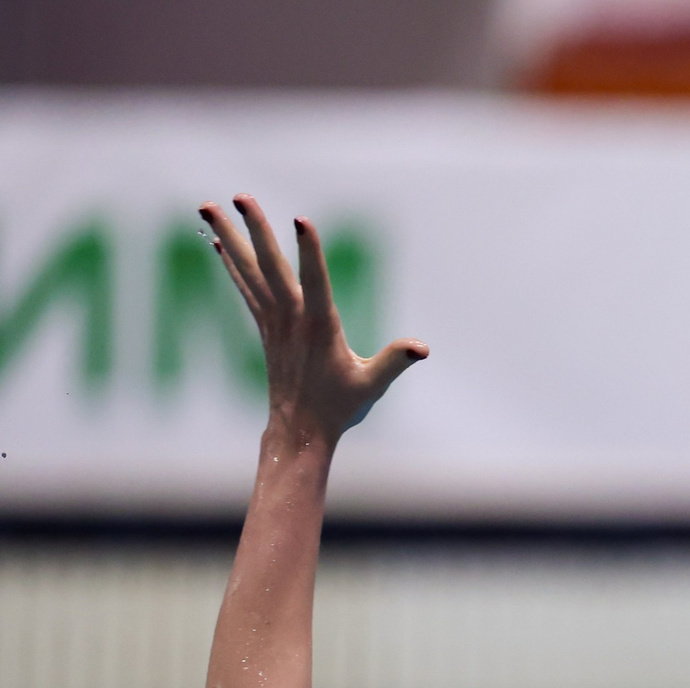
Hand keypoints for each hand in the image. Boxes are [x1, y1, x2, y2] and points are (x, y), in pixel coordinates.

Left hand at [200, 195, 425, 443]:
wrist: (300, 429)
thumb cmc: (339, 406)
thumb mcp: (372, 384)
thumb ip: (395, 361)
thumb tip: (422, 348)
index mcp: (320, 326)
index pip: (314, 281)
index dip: (309, 250)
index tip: (301, 220)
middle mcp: (291, 318)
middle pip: (270, 265)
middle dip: (255, 228)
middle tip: (238, 196)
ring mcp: (274, 320)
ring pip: (249, 270)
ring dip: (230, 236)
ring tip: (208, 206)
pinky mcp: (266, 326)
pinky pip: (245, 286)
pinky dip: (231, 262)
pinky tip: (219, 242)